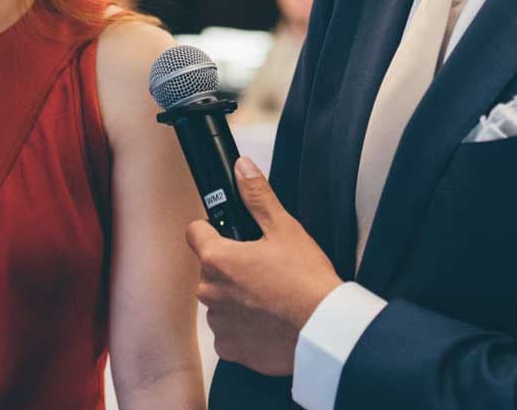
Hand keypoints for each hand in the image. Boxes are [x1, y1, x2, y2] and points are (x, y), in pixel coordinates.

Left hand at [186, 157, 342, 376]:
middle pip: (210, 268)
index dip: (212, 229)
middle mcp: (210, 292)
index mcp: (217, 259)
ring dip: (236, 297)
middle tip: (263, 267)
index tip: (231, 234)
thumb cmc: (305, 280)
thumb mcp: (284, 228)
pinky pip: (229, 331)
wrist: (322, 330)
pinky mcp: (230, 349)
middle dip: (230, 266)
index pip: (195, 233)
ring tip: (269, 295)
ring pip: (220, 300)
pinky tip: (267, 320)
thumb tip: (242, 168)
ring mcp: (219, 323)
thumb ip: (257, 196)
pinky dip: (244, 326)